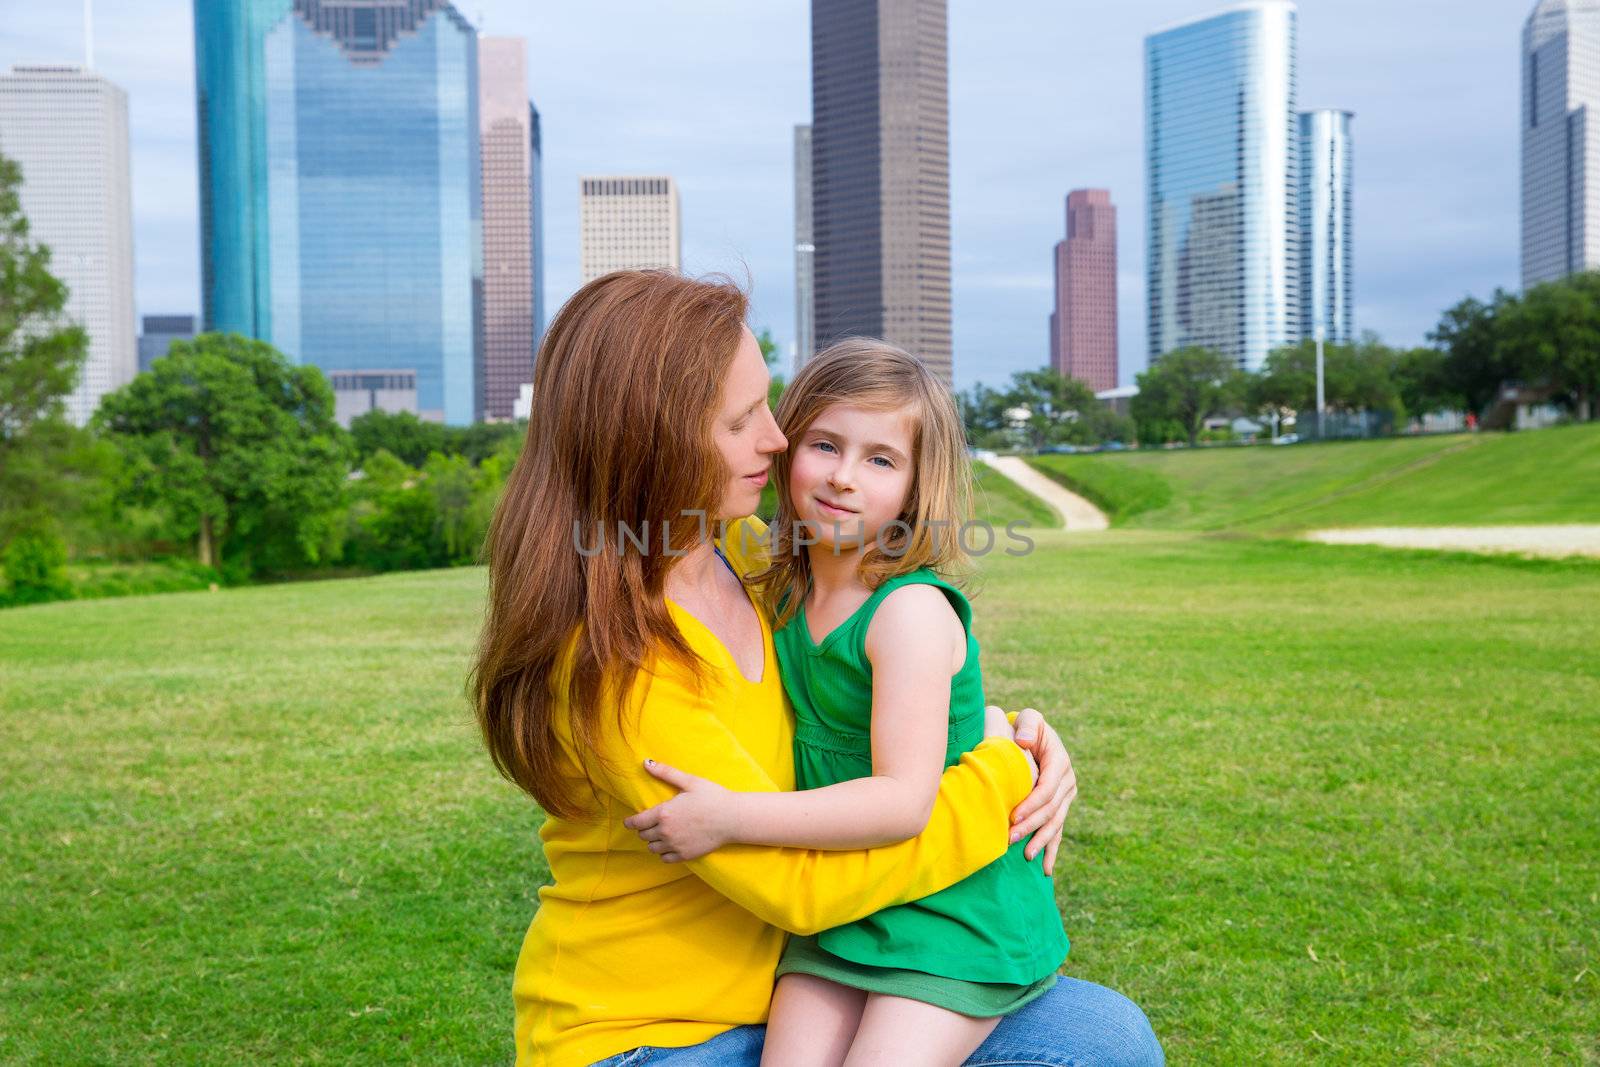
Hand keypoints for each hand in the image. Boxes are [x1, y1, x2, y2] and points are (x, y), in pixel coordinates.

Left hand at [622, 760, 736, 862]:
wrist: (733, 818)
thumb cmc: (712, 797)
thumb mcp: (689, 781)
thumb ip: (666, 772)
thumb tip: (646, 762)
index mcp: (664, 813)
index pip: (637, 823)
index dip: (630, 822)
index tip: (629, 822)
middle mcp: (666, 832)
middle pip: (643, 835)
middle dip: (643, 829)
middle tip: (650, 824)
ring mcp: (675, 845)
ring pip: (652, 848)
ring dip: (653, 841)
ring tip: (660, 834)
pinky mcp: (685, 855)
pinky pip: (665, 858)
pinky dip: (664, 852)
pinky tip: (670, 844)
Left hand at [991, 706, 1076, 874]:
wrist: (1032, 736)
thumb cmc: (1026, 726)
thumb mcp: (1029, 719)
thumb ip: (1027, 725)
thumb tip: (1024, 742)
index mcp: (1059, 762)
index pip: (1047, 789)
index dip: (1031, 804)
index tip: (1013, 816)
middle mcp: (1067, 781)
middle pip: (1051, 810)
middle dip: (1032, 826)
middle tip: (1011, 840)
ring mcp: (1066, 796)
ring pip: (1056, 823)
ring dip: (1041, 841)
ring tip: (1026, 856)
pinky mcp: (1061, 806)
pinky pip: (1058, 830)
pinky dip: (1052, 850)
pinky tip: (1045, 869)